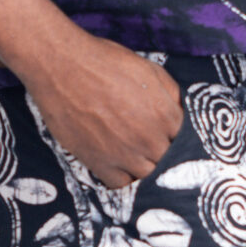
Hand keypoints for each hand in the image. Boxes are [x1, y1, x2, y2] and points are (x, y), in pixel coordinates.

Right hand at [24, 33, 183, 188]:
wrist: (62, 67)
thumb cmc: (103, 63)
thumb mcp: (148, 68)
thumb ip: (170, 93)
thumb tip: (178, 111)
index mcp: (164, 114)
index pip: (183, 139)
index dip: (174, 135)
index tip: (165, 133)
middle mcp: (148, 138)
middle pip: (167, 160)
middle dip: (161, 151)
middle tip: (147, 142)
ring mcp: (124, 154)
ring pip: (146, 175)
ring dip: (143, 165)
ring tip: (133, 152)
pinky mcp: (98, 162)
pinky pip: (119, 183)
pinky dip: (121, 176)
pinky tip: (118, 163)